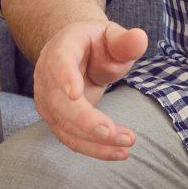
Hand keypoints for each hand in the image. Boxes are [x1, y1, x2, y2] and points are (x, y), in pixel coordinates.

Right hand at [32, 19, 148, 160]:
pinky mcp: (56, 119)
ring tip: (127, 143)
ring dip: (94, 140)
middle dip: (85, 121)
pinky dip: (94, 149)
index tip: (75, 93)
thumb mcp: (111, 36)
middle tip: (111, 131)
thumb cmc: (96, 44)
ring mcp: (48, 100)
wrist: (76, 53)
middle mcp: (47, 76)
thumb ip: (124, 41)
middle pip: (60, 103)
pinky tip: (119, 152)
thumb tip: (140, 38)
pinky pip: (71, 139)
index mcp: (61, 49)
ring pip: (64, 126)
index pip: (58, 62)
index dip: (64, 77)